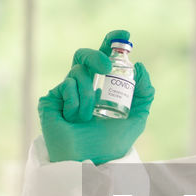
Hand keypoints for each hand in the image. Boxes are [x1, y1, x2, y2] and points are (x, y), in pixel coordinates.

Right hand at [38, 29, 154, 164]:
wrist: (88, 160)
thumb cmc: (110, 144)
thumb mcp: (136, 118)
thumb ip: (144, 93)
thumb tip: (139, 67)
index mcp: (101, 87)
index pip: (105, 57)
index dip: (111, 42)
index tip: (124, 35)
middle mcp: (82, 85)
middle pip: (85, 54)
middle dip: (97, 55)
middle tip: (108, 66)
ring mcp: (65, 91)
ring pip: (78, 72)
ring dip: (88, 95)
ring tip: (88, 116)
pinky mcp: (51, 98)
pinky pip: (66, 86)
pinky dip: (75, 103)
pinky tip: (73, 118)